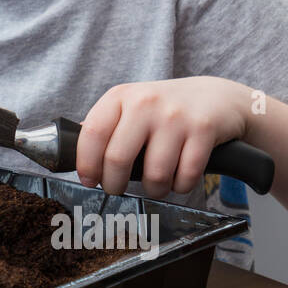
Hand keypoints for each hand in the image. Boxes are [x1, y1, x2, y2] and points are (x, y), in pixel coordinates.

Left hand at [76, 76, 248, 197]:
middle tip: (117, 189)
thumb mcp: (130, 106)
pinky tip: (179, 178)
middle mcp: (145, 103)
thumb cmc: (166, 109)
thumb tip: (69, 151)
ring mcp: (175, 116)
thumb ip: (104, 126)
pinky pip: (185, 177)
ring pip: (154, 175)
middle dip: (115, 185)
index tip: (89, 180)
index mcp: (119, 97)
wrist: (218, 98)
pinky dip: (181, 187)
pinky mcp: (203, 130)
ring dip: (154, 190)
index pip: (91, 135)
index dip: (86, 164)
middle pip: (118, 159)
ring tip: (155, 184)